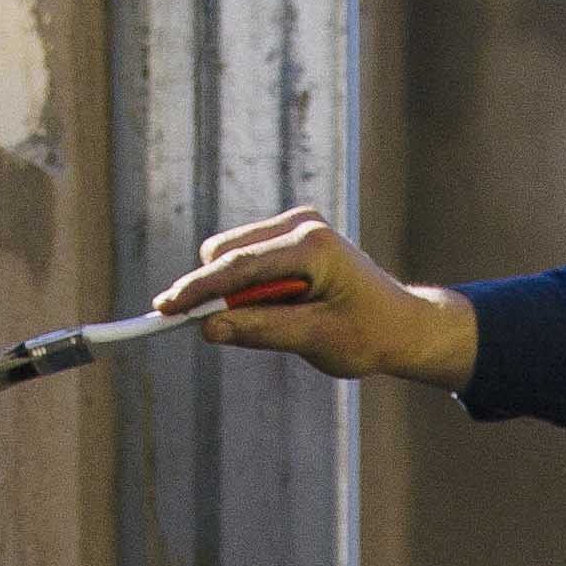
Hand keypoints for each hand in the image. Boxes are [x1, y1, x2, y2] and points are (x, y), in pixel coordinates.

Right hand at [153, 210, 474, 388]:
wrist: (402, 324)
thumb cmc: (369, 335)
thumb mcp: (316, 341)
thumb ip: (261, 331)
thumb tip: (209, 328)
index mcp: (311, 246)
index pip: (238, 267)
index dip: (197, 290)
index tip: (164, 309)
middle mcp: (301, 224)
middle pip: (226, 253)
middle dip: (214, 291)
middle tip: (223, 332)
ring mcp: (296, 225)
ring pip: (231, 254)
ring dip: (236, 291)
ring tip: (281, 320)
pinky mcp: (292, 235)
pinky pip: (247, 258)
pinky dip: (248, 286)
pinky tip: (282, 307)